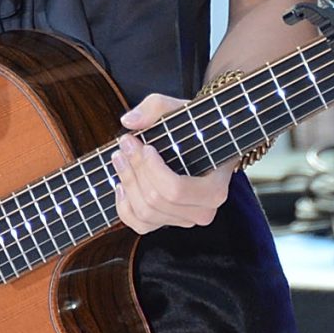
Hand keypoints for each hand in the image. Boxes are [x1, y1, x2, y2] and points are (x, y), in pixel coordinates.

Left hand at [111, 95, 234, 233]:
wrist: (203, 145)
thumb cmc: (195, 130)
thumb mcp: (180, 110)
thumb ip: (156, 107)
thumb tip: (128, 121)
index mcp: (214, 189)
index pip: (175, 189)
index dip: (151, 169)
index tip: (145, 146)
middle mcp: (203, 211)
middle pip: (155, 200)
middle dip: (134, 170)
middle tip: (125, 144)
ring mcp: (185, 220)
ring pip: (145, 213)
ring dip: (127, 184)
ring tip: (120, 159)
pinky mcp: (169, 223)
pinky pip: (140, 225)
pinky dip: (124, 207)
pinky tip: (121, 186)